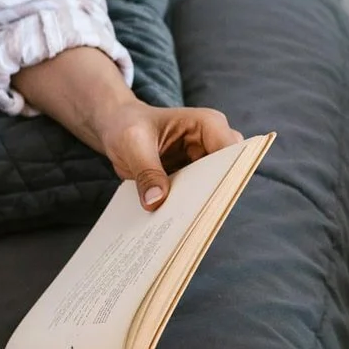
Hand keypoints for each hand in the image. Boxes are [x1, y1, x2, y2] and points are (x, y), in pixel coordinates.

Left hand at [91, 100, 240, 209]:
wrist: (118, 129)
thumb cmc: (127, 125)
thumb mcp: (133, 143)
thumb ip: (146, 171)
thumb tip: (156, 202)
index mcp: (209, 124)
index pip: (231, 152)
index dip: (227, 176)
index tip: (212, 201)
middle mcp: (213, 144)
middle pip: (226, 175)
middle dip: (212, 195)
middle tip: (192, 219)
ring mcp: (204, 163)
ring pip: (212, 190)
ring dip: (198, 206)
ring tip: (178, 224)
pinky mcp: (192, 180)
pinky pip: (196, 198)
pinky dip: (185, 209)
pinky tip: (169, 222)